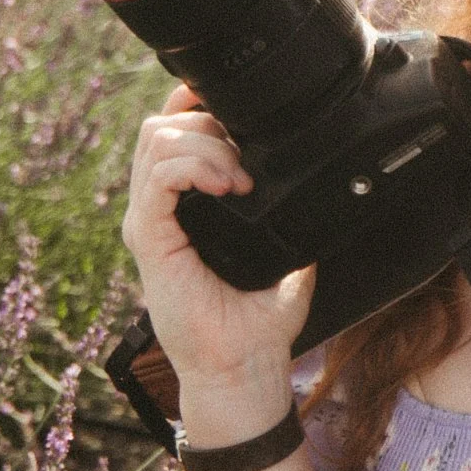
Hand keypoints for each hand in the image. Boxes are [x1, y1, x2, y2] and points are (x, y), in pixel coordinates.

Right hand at [121, 81, 314, 418]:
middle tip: (249, 158)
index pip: (173, 130)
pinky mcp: (147, 239)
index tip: (238, 105)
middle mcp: (158, 207)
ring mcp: (148, 221)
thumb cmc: (259, 318)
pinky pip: (157, 178)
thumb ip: (289, 210)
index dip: (197, 105)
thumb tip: (323, 178)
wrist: (244, 366)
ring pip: (157, 141)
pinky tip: (228, 185)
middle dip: (208, 122)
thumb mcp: (285, 248)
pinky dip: (194, 166)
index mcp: (182, 205)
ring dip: (206, 143)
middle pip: (162, 126)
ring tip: (242, 177)